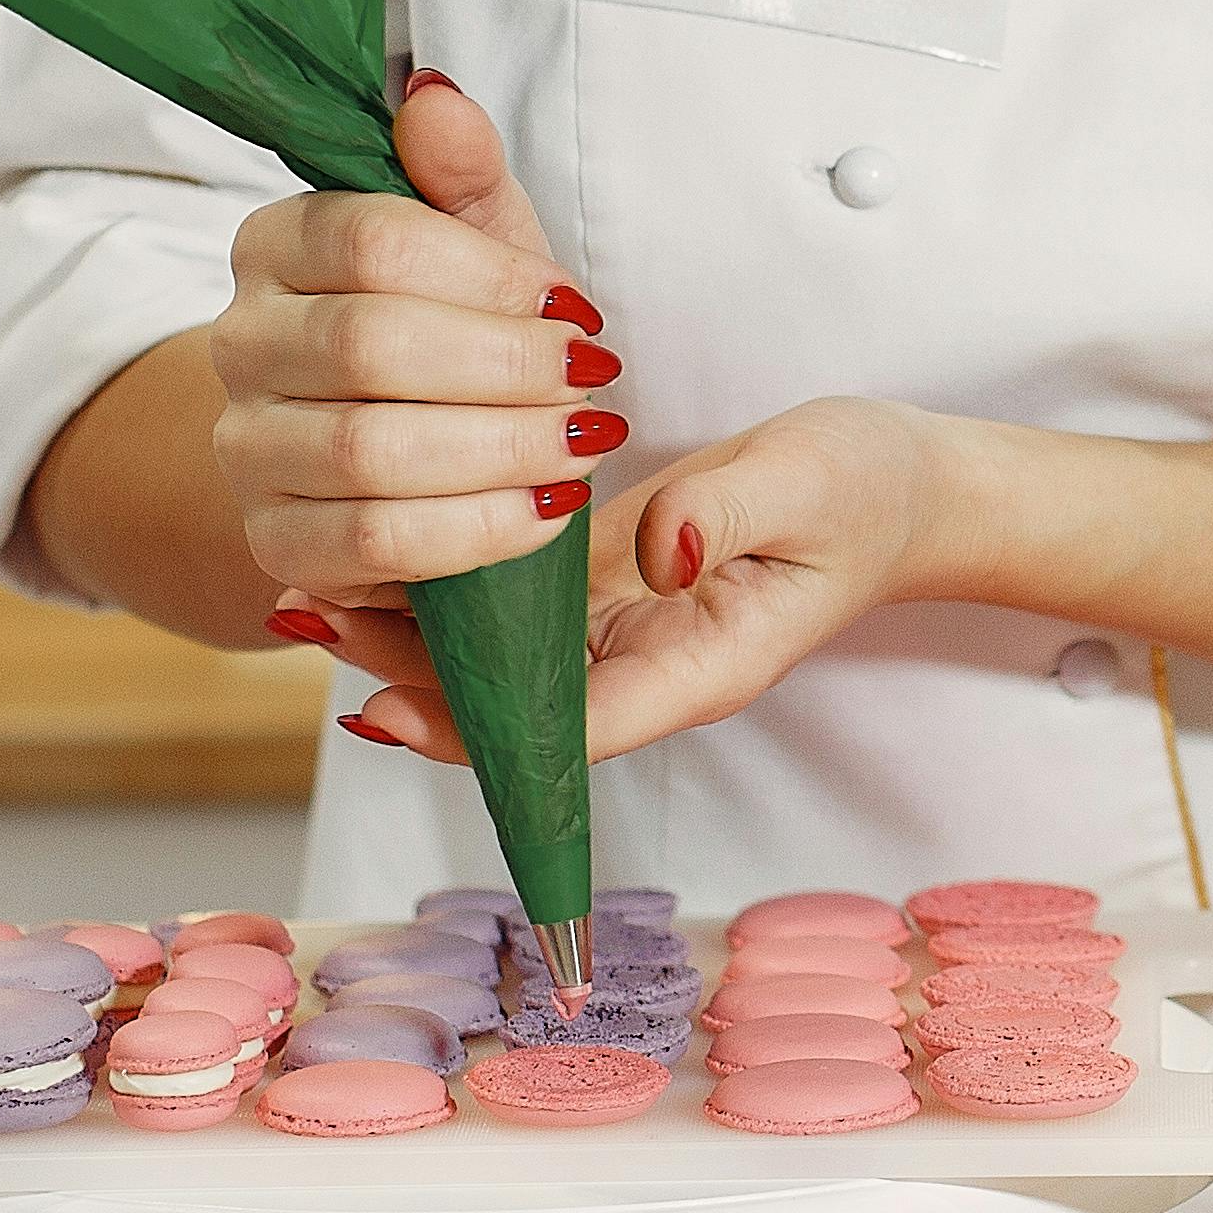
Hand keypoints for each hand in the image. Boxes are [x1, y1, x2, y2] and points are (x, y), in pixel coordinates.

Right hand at [211, 72, 624, 609]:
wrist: (394, 441)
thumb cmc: (448, 321)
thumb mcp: (474, 239)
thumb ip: (462, 173)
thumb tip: (434, 99)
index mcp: (276, 244)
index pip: (371, 243)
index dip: (488, 278)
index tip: (576, 306)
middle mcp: (239, 341)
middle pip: (370, 348)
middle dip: (507, 367)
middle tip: (594, 379)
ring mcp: (246, 447)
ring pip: (369, 453)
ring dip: (502, 451)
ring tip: (584, 443)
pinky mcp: (276, 541)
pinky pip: (373, 544)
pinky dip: (477, 531)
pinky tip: (548, 509)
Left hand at [312, 397, 960, 765]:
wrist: (904, 489)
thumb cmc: (866, 490)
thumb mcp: (808, 484)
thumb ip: (727, 514)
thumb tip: (657, 544)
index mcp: (698, 666)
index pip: (570, 728)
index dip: (474, 726)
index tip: (383, 708)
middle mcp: (646, 665)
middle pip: (509, 704)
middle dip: (406, 674)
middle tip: (308, 619)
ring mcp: (623, 634)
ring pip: (496, 659)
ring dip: (407, 632)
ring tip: (309, 591)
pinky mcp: (607, 588)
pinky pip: (512, 607)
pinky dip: (445, 584)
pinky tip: (378, 544)